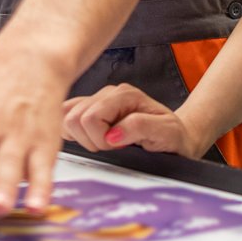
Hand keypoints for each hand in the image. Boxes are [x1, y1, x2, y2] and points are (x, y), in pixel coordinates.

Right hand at [61, 83, 204, 157]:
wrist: (176, 136)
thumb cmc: (172, 135)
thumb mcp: (166, 132)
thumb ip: (140, 128)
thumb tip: (112, 134)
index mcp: (124, 95)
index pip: (91, 117)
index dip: (101, 139)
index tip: (117, 147)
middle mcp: (107, 94)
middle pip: (74, 117)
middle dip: (90, 140)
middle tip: (111, 146)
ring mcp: (96, 100)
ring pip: (66, 116)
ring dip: (82, 137)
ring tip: (103, 142)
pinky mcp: (88, 110)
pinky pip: (66, 117)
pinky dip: (74, 133)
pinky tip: (92, 139)